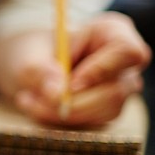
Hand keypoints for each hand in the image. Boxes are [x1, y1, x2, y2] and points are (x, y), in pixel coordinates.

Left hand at [0, 12, 150, 126]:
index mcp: (113, 32)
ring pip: (106, 111)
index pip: (127, 52)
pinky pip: (93, 122)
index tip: (70, 85)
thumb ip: (41, 70)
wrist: (26, 65)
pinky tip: (36, 106)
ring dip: (62, 113)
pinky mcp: (108, 109)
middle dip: (73, 102)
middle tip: (31, 98)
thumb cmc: (32, 50)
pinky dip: (60, 119)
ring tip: (26, 100)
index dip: (102, 71)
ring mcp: (120, 87)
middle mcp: (124, 62)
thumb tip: (58, 94)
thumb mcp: (27, 54)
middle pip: (116, 90)